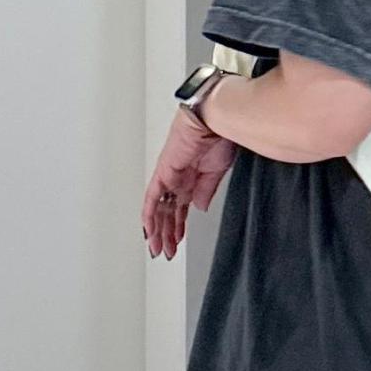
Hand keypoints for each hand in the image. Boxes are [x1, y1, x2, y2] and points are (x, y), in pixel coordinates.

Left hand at [142, 108, 237, 258]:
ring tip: (158, 249)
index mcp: (192, 178)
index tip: (177, 241)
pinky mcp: (163, 172)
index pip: (180, 207)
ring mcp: (169, 175)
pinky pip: (152, 198)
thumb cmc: (221, 135)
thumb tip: (199, 208)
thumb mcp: (217, 171)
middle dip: (166, 234)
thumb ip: (206, 191)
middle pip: (167, 212)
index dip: (178, 226)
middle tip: (164, 251)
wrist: (216, 119)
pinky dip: (150, 216)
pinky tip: (149, 231)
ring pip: (159, 209)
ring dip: (159, 231)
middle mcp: (178, 178)